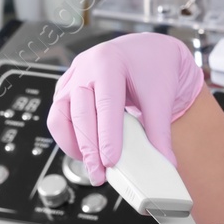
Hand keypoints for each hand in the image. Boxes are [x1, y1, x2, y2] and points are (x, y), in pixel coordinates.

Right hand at [46, 33, 203, 184]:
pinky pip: (58, 114)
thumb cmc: (154, 65)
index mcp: (109, 62)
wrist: (149, 50)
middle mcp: (86, 67)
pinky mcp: (68, 87)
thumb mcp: (161, 96)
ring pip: (60, 114)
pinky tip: (83, 150)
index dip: (107, 136)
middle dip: (89, 148)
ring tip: (90, 164)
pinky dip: (68, 135)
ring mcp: (73, 76)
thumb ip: (160, 130)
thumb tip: (164, 160)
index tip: (110, 161)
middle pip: (80, 112)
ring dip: (72, 143)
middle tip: (99, 173)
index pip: (106, 105)